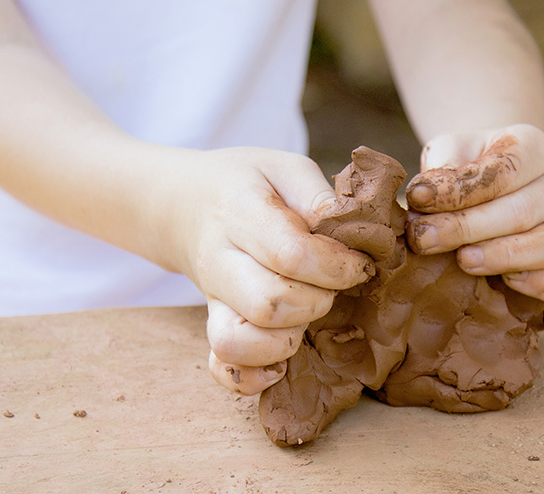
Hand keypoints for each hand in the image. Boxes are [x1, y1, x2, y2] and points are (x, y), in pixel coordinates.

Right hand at [166, 148, 372, 395]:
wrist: (185, 203)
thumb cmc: (247, 184)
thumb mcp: (284, 167)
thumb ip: (319, 195)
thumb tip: (355, 234)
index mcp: (240, 212)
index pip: (290, 254)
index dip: (336, 266)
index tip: (358, 263)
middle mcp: (220, 260)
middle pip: (269, 304)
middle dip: (317, 301)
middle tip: (331, 286)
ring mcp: (212, 299)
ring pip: (240, 341)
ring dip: (288, 339)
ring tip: (306, 314)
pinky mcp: (211, 325)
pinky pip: (222, 368)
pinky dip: (254, 376)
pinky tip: (281, 362)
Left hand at [405, 124, 543, 300]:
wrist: (488, 181)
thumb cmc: (466, 164)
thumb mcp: (451, 150)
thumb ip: (442, 168)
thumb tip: (422, 197)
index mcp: (534, 147)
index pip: (504, 168)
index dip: (460, 188)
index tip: (418, 199)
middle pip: (522, 211)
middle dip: (467, 228)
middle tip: (424, 238)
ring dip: (502, 257)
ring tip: (462, 260)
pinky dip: (542, 284)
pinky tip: (506, 282)